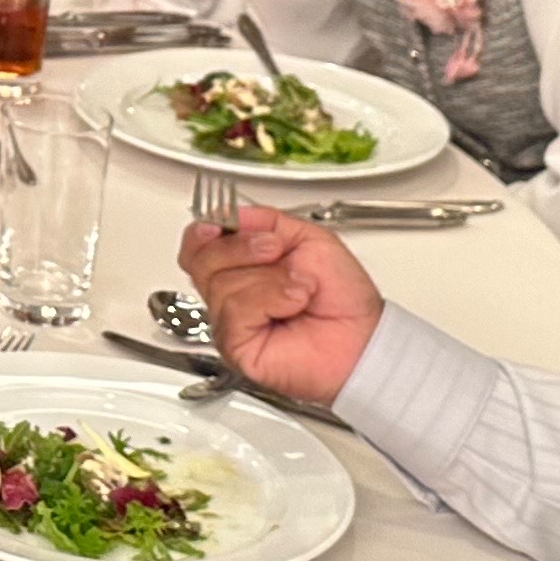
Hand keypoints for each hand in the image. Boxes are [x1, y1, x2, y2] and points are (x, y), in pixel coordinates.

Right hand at [178, 200, 386, 403]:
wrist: (362, 336)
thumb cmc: (342, 297)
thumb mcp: (308, 238)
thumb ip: (266, 220)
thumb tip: (230, 215)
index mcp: (241, 267)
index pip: (197, 245)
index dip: (203, 231)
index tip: (221, 223)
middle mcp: (230, 294)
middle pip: (200, 259)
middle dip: (241, 247)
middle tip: (275, 250)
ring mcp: (230, 321)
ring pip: (221, 282)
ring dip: (270, 278)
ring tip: (299, 287)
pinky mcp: (235, 345)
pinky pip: (235, 308)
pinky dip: (270, 298)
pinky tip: (292, 304)